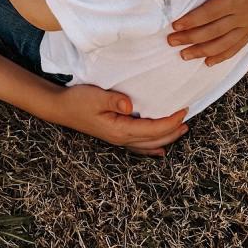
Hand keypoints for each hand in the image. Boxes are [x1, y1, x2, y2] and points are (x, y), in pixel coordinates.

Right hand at [51, 85, 188, 156]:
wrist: (61, 108)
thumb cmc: (78, 101)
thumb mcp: (96, 96)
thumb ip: (114, 101)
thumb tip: (131, 106)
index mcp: (119, 130)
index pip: (152, 130)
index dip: (170, 122)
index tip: (183, 110)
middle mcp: (121, 139)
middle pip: (154, 140)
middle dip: (173, 130)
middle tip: (187, 118)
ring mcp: (118, 139)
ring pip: (149, 145)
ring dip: (166, 138)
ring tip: (181, 130)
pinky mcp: (115, 135)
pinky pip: (139, 146)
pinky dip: (152, 148)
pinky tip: (159, 150)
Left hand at [167, 0, 247, 63]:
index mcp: (236, 0)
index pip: (209, 14)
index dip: (191, 21)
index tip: (174, 26)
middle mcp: (242, 16)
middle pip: (212, 32)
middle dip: (191, 39)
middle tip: (171, 42)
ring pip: (223, 44)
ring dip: (202, 51)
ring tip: (184, 56)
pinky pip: (237, 47)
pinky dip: (222, 56)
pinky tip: (209, 62)